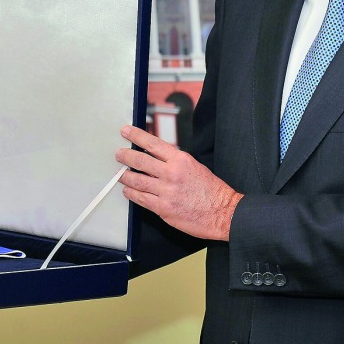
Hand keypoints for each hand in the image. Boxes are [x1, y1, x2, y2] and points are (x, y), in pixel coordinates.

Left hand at [116, 125, 242, 241]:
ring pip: (136, 181)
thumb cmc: (212, 190)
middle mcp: (171, 174)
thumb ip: (174, 162)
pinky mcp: (163, 209)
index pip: (152, 144)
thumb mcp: (194, 167)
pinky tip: (128, 191)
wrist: (224, 213)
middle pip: (140, 161)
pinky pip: (141, 199)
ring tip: (120, 175)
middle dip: (125, 156)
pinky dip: (131, 194)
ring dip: (125, 177)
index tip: (126, 131)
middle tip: (118, 154)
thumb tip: (155, 158)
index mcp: (180, 160)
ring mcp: (166, 192)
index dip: (136, 136)